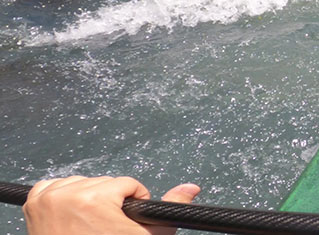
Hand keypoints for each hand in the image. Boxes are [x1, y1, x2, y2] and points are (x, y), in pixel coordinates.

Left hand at [23, 176, 199, 234]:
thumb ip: (171, 208)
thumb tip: (190, 188)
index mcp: (95, 199)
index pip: (127, 184)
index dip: (132, 204)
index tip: (124, 223)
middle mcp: (67, 195)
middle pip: (104, 183)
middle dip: (110, 202)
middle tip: (105, 227)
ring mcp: (47, 199)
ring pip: (82, 183)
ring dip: (88, 199)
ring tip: (90, 224)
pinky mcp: (35, 203)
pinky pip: (56, 186)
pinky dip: (64, 197)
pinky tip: (72, 215)